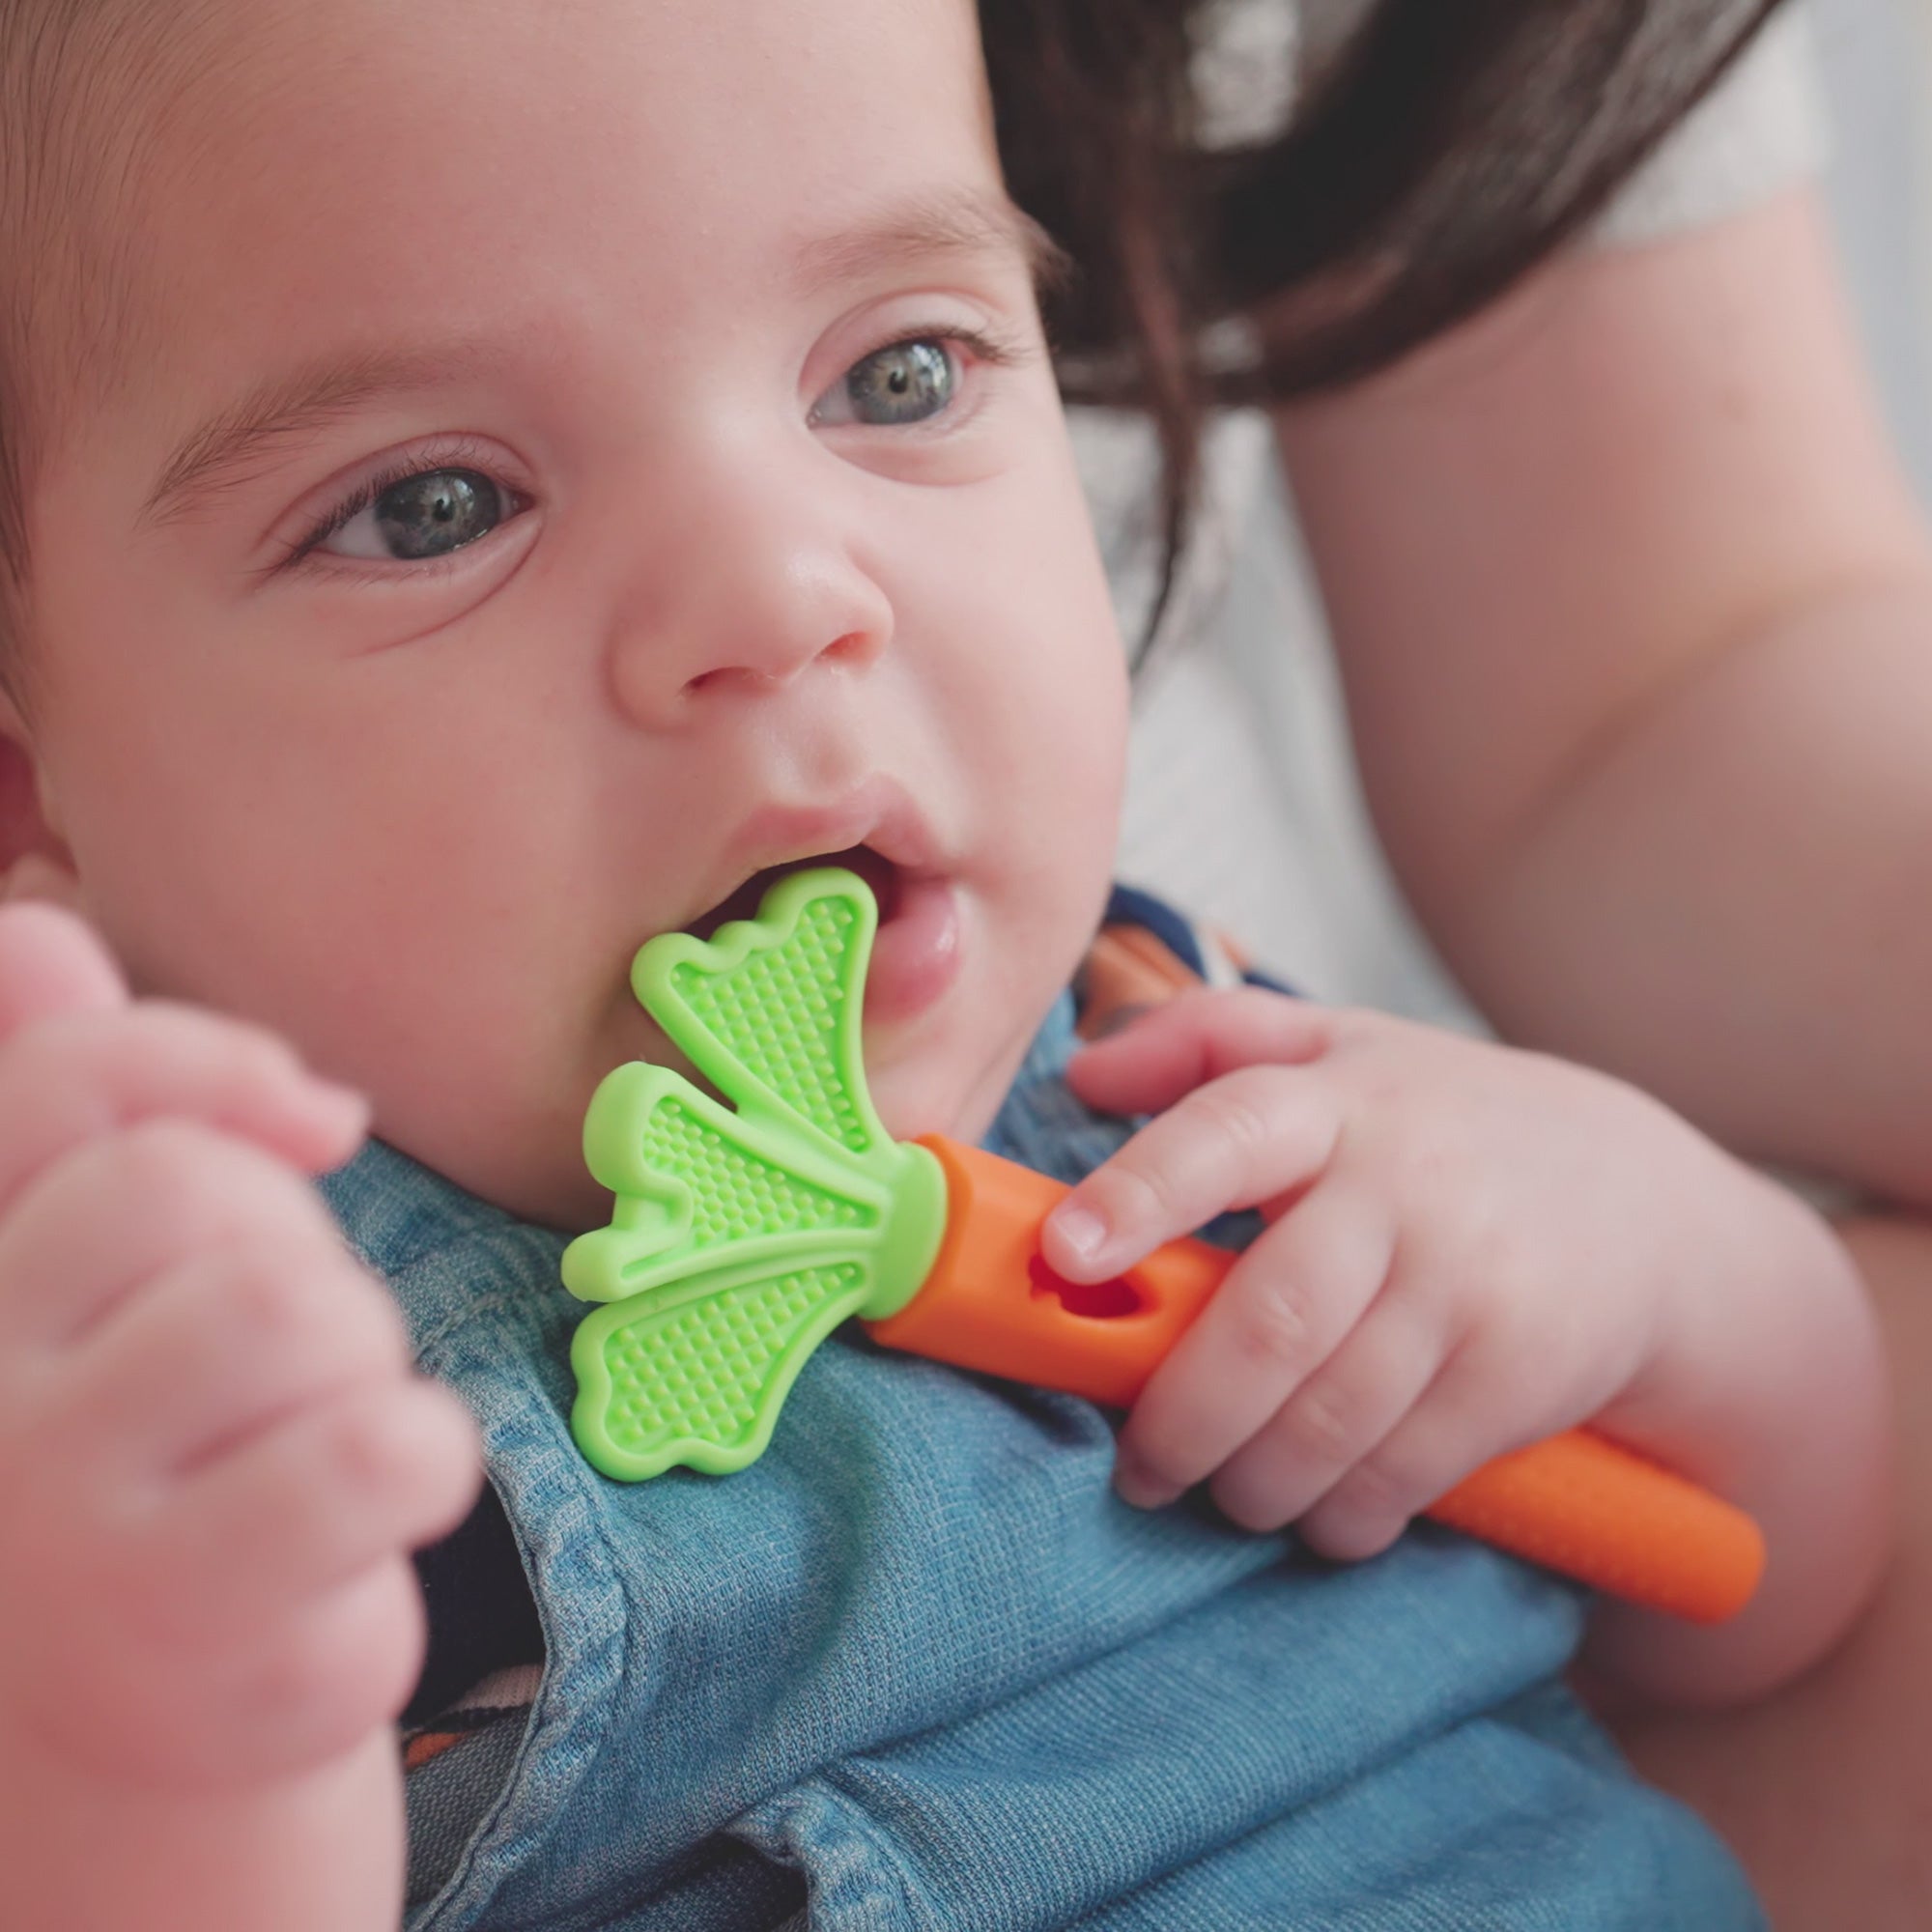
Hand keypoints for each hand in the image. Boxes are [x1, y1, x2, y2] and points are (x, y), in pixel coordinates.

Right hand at [0, 905, 480, 1788]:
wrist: (167, 1705)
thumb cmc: (171, 1444)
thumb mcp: (120, 1275)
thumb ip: (72, 1106)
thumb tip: (39, 931)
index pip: (66, 1090)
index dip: (210, 1063)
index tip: (320, 1119)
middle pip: (194, 1192)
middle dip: (301, 1252)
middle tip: (293, 1363)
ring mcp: (67, 1520)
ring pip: (289, 1307)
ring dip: (362, 1363)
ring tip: (319, 1446)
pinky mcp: (190, 1616)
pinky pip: (379, 1447)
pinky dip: (424, 1460)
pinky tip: (368, 1521)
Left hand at [1044, 987, 1759, 1559]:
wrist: (1650, 1212)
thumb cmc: (1449, 1128)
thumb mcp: (1344, 1048)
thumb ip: (1208, 1038)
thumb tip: (1082, 1072)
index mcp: (1338, 1099)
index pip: (1230, 1126)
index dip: (1143, 1188)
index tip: (1069, 1249)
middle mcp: (1404, 1184)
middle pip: (1271, 1320)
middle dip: (1184, 1414)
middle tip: (1142, 1468)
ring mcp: (1470, 1281)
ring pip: (1330, 1414)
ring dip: (1256, 1480)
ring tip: (1225, 1494)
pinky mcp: (1520, 1369)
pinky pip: (1403, 1467)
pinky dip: (1344, 1512)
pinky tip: (1320, 1515)